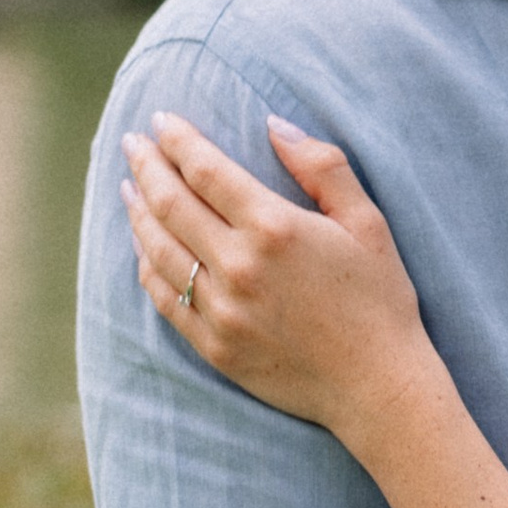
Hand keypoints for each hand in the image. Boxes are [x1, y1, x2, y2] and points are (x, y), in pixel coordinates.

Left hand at [122, 110, 428, 440]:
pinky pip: (165, 298)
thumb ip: (322, 167)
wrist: (378, 387)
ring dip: (138, 213)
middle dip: (146, 167)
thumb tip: (274, 124)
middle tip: (131, 143)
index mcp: (275, 228)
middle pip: (171, 205)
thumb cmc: (380, 300)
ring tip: (128, 188)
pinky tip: (144, 247)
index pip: (206, 171)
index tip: (159, 120)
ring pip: (158, 250)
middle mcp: (239, 267)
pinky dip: (147, 265)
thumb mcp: (367, 222)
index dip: (177, 140)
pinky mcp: (214, 346)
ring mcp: (221, 310)